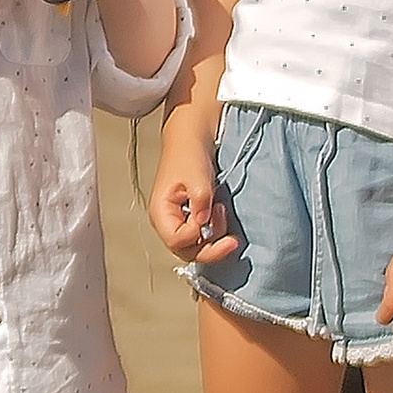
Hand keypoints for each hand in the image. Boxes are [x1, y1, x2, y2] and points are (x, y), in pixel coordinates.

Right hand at [148, 105, 237, 261]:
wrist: (192, 141)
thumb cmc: (189, 154)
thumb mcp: (197, 175)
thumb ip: (200, 200)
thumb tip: (204, 223)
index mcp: (160, 213)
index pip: (177, 241)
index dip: (198, 235)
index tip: (212, 214)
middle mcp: (167, 223)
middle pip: (187, 252)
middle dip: (211, 246)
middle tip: (232, 236)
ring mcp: (179, 224)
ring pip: (197, 248)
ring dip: (215, 238)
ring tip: (221, 211)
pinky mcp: (191, 221)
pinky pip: (203, 238)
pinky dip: (216, 233)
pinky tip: (220, 215)